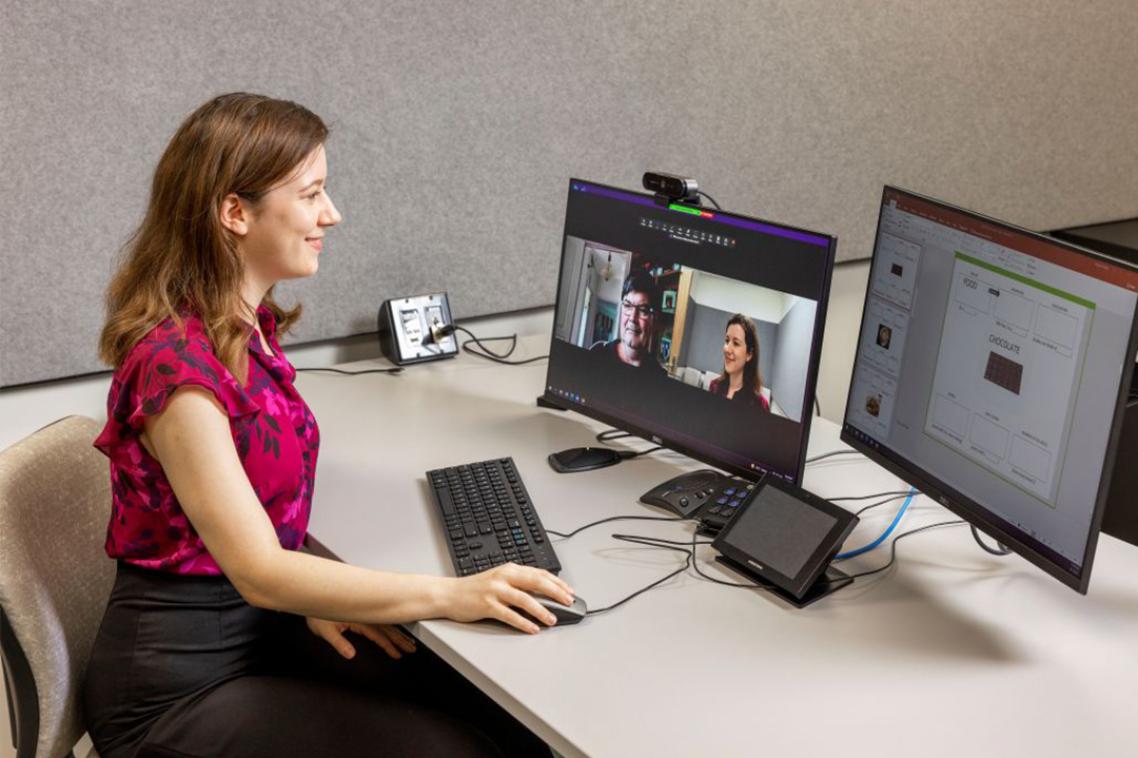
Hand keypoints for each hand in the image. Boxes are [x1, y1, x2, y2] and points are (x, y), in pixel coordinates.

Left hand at [305, 616, 417, 659]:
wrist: (312, 598)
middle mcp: (364, 615)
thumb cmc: (317, 616)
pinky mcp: (362, 613)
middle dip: (400, 639)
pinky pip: (381, 621)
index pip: (379, 635)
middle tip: (411, 648)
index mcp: (359, 619)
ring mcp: (365, 613)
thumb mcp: (325, 631)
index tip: (398, 653)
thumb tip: (351, 654)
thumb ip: (339, 643)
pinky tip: (397, 632)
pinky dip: (391, 627)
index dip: (389, 645)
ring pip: (387, 624)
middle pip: (388, 628)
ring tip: (409, 642)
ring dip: (398, 633)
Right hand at [443, 563, 575, 633]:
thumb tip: (543, 595)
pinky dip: (523, 622)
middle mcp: (504, 576)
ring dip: (542, 610)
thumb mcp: (499, 579)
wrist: (449, 593)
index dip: (557, 582)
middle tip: (568, 602)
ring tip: (552, 619)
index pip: (539, 573)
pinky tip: (532, 628)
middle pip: (536, 582)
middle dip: (556, 593)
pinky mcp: (487, 604)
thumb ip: (518, 584)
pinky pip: (509, 615)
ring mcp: (495, 590)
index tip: (569, 591)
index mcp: (510, 569)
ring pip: (525, 599)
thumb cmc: (475, 589)